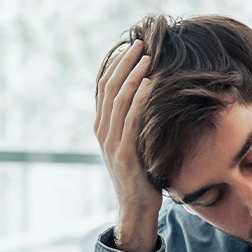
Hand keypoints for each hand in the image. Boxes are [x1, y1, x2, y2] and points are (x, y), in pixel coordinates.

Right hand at [94, 40, 162, 251]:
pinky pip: (131, 120)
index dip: (116, 64)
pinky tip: (150, 84)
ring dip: (133, 75)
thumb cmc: (140, 174)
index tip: (131, 47)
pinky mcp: (124, 154)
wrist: (135, 208)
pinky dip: (139, 99)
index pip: (103, 87)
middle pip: (109, 88)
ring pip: (118, 100)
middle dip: (125, 63)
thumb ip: (132, 122)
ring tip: (148, 58)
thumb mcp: (132, 143)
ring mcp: (111, 143)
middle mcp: (102, 132)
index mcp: (102, 127)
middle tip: (140, 44)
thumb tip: (145, 96)